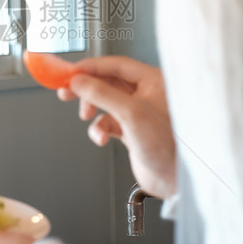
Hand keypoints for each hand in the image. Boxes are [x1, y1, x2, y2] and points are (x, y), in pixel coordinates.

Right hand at [57, 56, 175, 199]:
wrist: (176, 179)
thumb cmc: (167, 145)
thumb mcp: (130, 113)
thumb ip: (102, 93)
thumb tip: (79, 81)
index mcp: (152, 80)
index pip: (115, 65)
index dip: (90, 67)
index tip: (68, 73)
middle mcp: (147, 93)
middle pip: (107, 81)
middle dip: (87, 89)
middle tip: (66, 91)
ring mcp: (139, 112)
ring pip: (105, 102)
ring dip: (92, 111)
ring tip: (85, 116)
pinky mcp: (132, 130)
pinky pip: (108, 122)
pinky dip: (99, 129)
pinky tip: (101, 138)